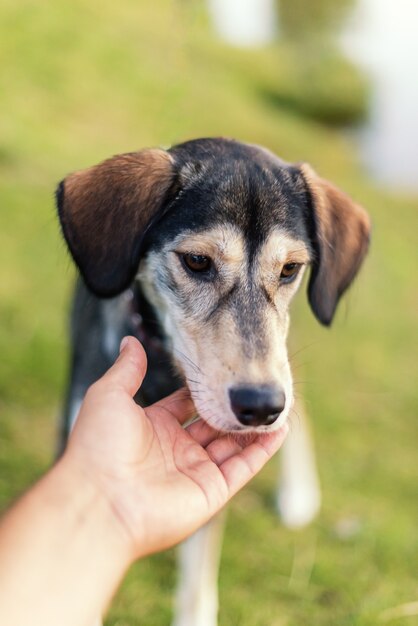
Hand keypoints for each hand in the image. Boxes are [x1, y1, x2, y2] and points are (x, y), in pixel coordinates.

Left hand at [64, 336, 287, 560]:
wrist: (100, 499)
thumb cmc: (100, 445)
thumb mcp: (110, 395)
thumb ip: (128, 368)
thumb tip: (132, 340)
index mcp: (154, 427)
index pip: (187, 403)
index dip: (206, 387)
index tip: (225, 367)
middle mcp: (176, 450)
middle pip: (214, 423)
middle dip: (233, 405)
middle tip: (256, 383)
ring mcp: (195, 472)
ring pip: (233, 444)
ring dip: (252, 426)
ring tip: (275, 402)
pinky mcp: (212, 492)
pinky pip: (244, 467)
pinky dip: (264, 450)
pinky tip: (279, 429)